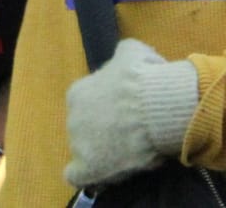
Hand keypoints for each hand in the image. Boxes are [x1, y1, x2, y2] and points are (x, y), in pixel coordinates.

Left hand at [63, 38, 199, 186]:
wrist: (154, 107)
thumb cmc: (144, 77)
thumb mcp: (132, 51)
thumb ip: (124, 55)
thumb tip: (128, 59)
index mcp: (78, 92)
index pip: (87, 105)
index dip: (106, 110)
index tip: (124, 113)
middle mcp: (72, 117)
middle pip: (85, 127)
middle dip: (103, 130)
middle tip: (129, 132)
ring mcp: (77, 143)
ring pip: (85, 150)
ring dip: (102, 151)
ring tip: (127, 152)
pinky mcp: (86, 167)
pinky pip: (76, 175)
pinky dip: (90, 174)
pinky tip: (105, 172)